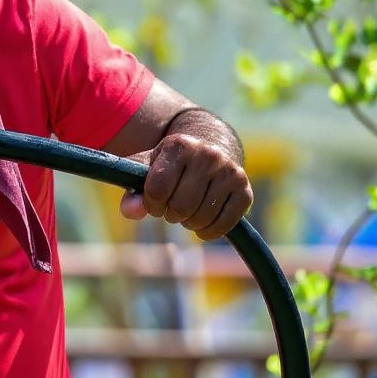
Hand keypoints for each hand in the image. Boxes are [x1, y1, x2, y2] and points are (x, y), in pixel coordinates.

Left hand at [119, 133, 252, 240]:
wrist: (211, 146)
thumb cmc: (171, 163)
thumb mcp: (147, 169)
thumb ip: (133, 190)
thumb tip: (131, 212)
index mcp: (179, 145)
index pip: (158, 188)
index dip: (152, 203)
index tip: (154, 201)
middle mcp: (208, 155)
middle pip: (180, 206)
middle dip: (170, 214)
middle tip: (171, 207)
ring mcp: (230, 172)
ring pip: (201, 217)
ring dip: (188, 222)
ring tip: (186, 210)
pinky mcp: (245, 191)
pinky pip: (224, 225)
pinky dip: (208, 232)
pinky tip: (201, 224)